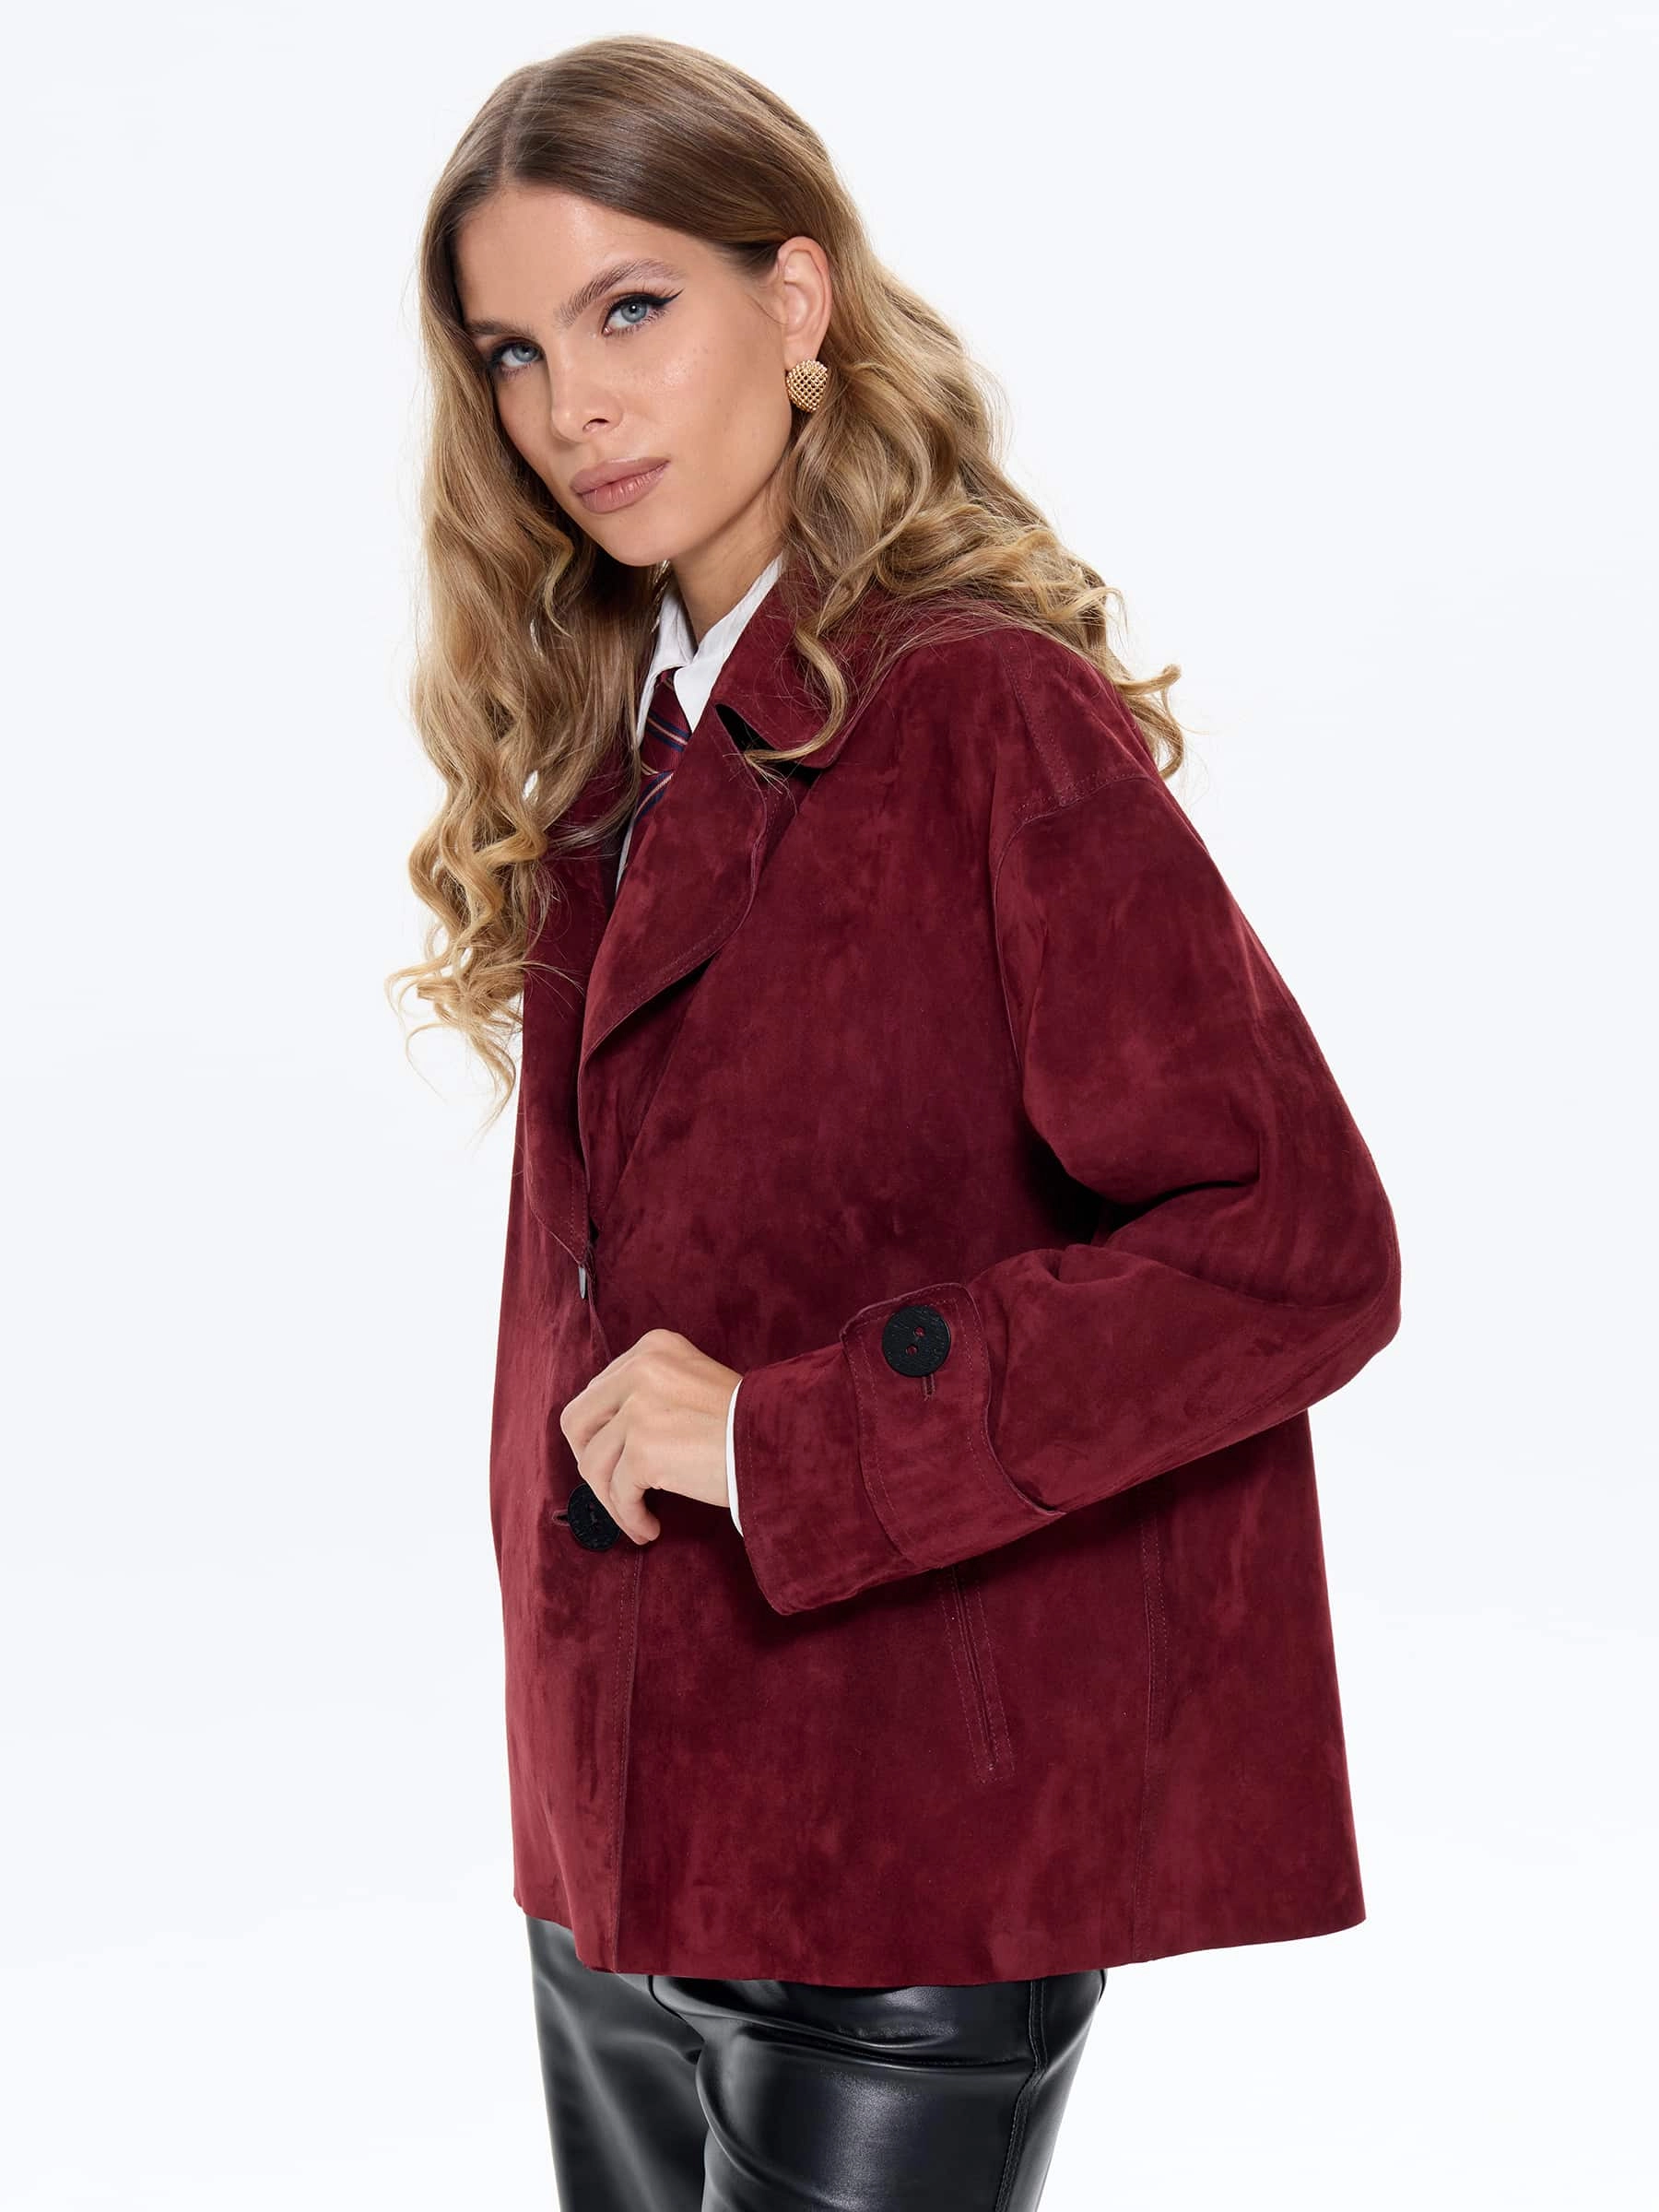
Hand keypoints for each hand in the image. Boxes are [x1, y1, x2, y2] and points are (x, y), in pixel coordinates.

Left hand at [559, 1328, 739, 1543]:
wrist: (786, 1443)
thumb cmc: (748, 1425)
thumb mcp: (692, 1386)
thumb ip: (648, 1396)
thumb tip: (604, 1439)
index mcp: (652, 1348)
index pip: (597, 1392)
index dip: (600, 1435)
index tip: (616, 1464)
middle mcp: (640, 1368)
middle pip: (577, 1422)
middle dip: (590, 1464)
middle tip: (614, 1492)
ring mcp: (638, 1408)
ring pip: (593, 1464)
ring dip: (612, 1500)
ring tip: (639, 1519)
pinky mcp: (642, 1448)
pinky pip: (618, 1493)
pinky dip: (630, 1517)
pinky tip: (650, 1528)